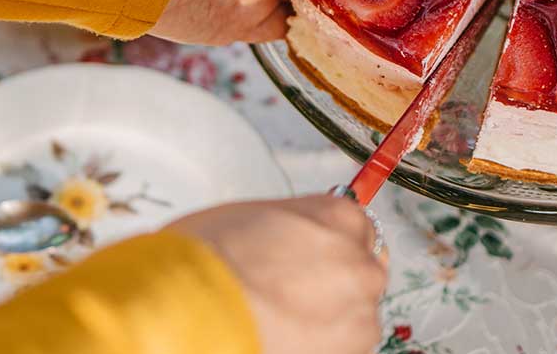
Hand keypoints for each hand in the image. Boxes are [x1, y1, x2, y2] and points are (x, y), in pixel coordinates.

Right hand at [166, 196, 387, 353]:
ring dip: (330, 312)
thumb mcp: (250, 216)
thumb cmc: (207, 261)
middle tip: (292, 287)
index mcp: (337, 215)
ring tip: (285, 316)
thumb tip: (290, 235)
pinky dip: (325, 341)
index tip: (312, 256)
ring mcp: (360, 307)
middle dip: (333, 278)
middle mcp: (358, 259)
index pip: (356, 226)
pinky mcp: (355, 347)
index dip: (327, 244)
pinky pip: (347, 341)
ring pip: (355, 308)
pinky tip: (290, 334)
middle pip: (360, 268)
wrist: (195, 310)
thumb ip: (291, 225)